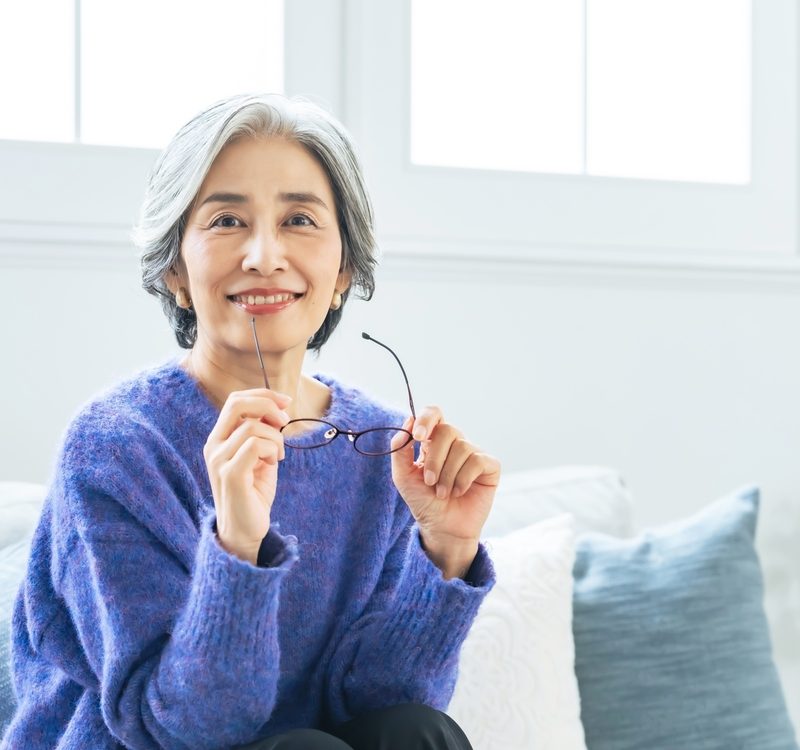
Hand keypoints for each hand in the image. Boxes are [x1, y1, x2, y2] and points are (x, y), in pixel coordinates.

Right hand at [203, 388, 290, 563]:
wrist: (246, 530)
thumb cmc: (254, 492)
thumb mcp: (261, 456)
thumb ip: (264, 433)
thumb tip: (278, 410)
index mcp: (219, 438)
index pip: (236, 401)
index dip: (263, 395)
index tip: (285, 402)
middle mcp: (214, 446)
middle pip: (237, 404)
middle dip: (267, 405)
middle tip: (284, 421)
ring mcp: (219, 460)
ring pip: (252, 427)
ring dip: (275, 438)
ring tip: (279, 455)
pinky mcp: (230, 474)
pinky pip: (255, 446)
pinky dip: (272, 449)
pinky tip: (275, 462)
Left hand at [390, 407, 499, 577]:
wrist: (442, 528)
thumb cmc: (423, 501)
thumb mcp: (403, 477)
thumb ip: (400, 450)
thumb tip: (407, 421)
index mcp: (433, 441)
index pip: (434, 413)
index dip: (427, 419)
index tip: (417, 436)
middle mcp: (455, 443)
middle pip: (447, 430)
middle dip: (435, 459)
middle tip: (429, 482)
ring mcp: (473, 453)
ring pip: (462, 447)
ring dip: (447, 475)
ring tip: (442, 492)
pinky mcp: (489, 466)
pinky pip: (477, 460)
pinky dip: (463, 479)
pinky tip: (459, 492)